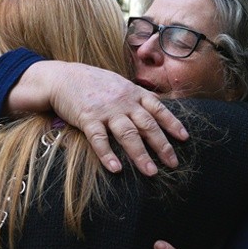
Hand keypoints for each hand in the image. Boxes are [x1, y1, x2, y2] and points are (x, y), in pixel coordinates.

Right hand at [16, 62, 188, 176]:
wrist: (63, 76)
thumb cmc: (94, 82)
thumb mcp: (120, 84)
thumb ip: (137, 97)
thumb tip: (157, 108)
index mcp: (133, 93)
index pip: (158, 108)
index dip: (172, 123)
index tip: (184, 138)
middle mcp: (123, 101)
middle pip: (147, 125)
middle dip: (162, 146)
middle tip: (173, 163)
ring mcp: (106, 110)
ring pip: (128, 134)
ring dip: (140, 154)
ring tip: (151, 172)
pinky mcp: (87, 118)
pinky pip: (99, 139)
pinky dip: (107, 154)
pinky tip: (116, 169)